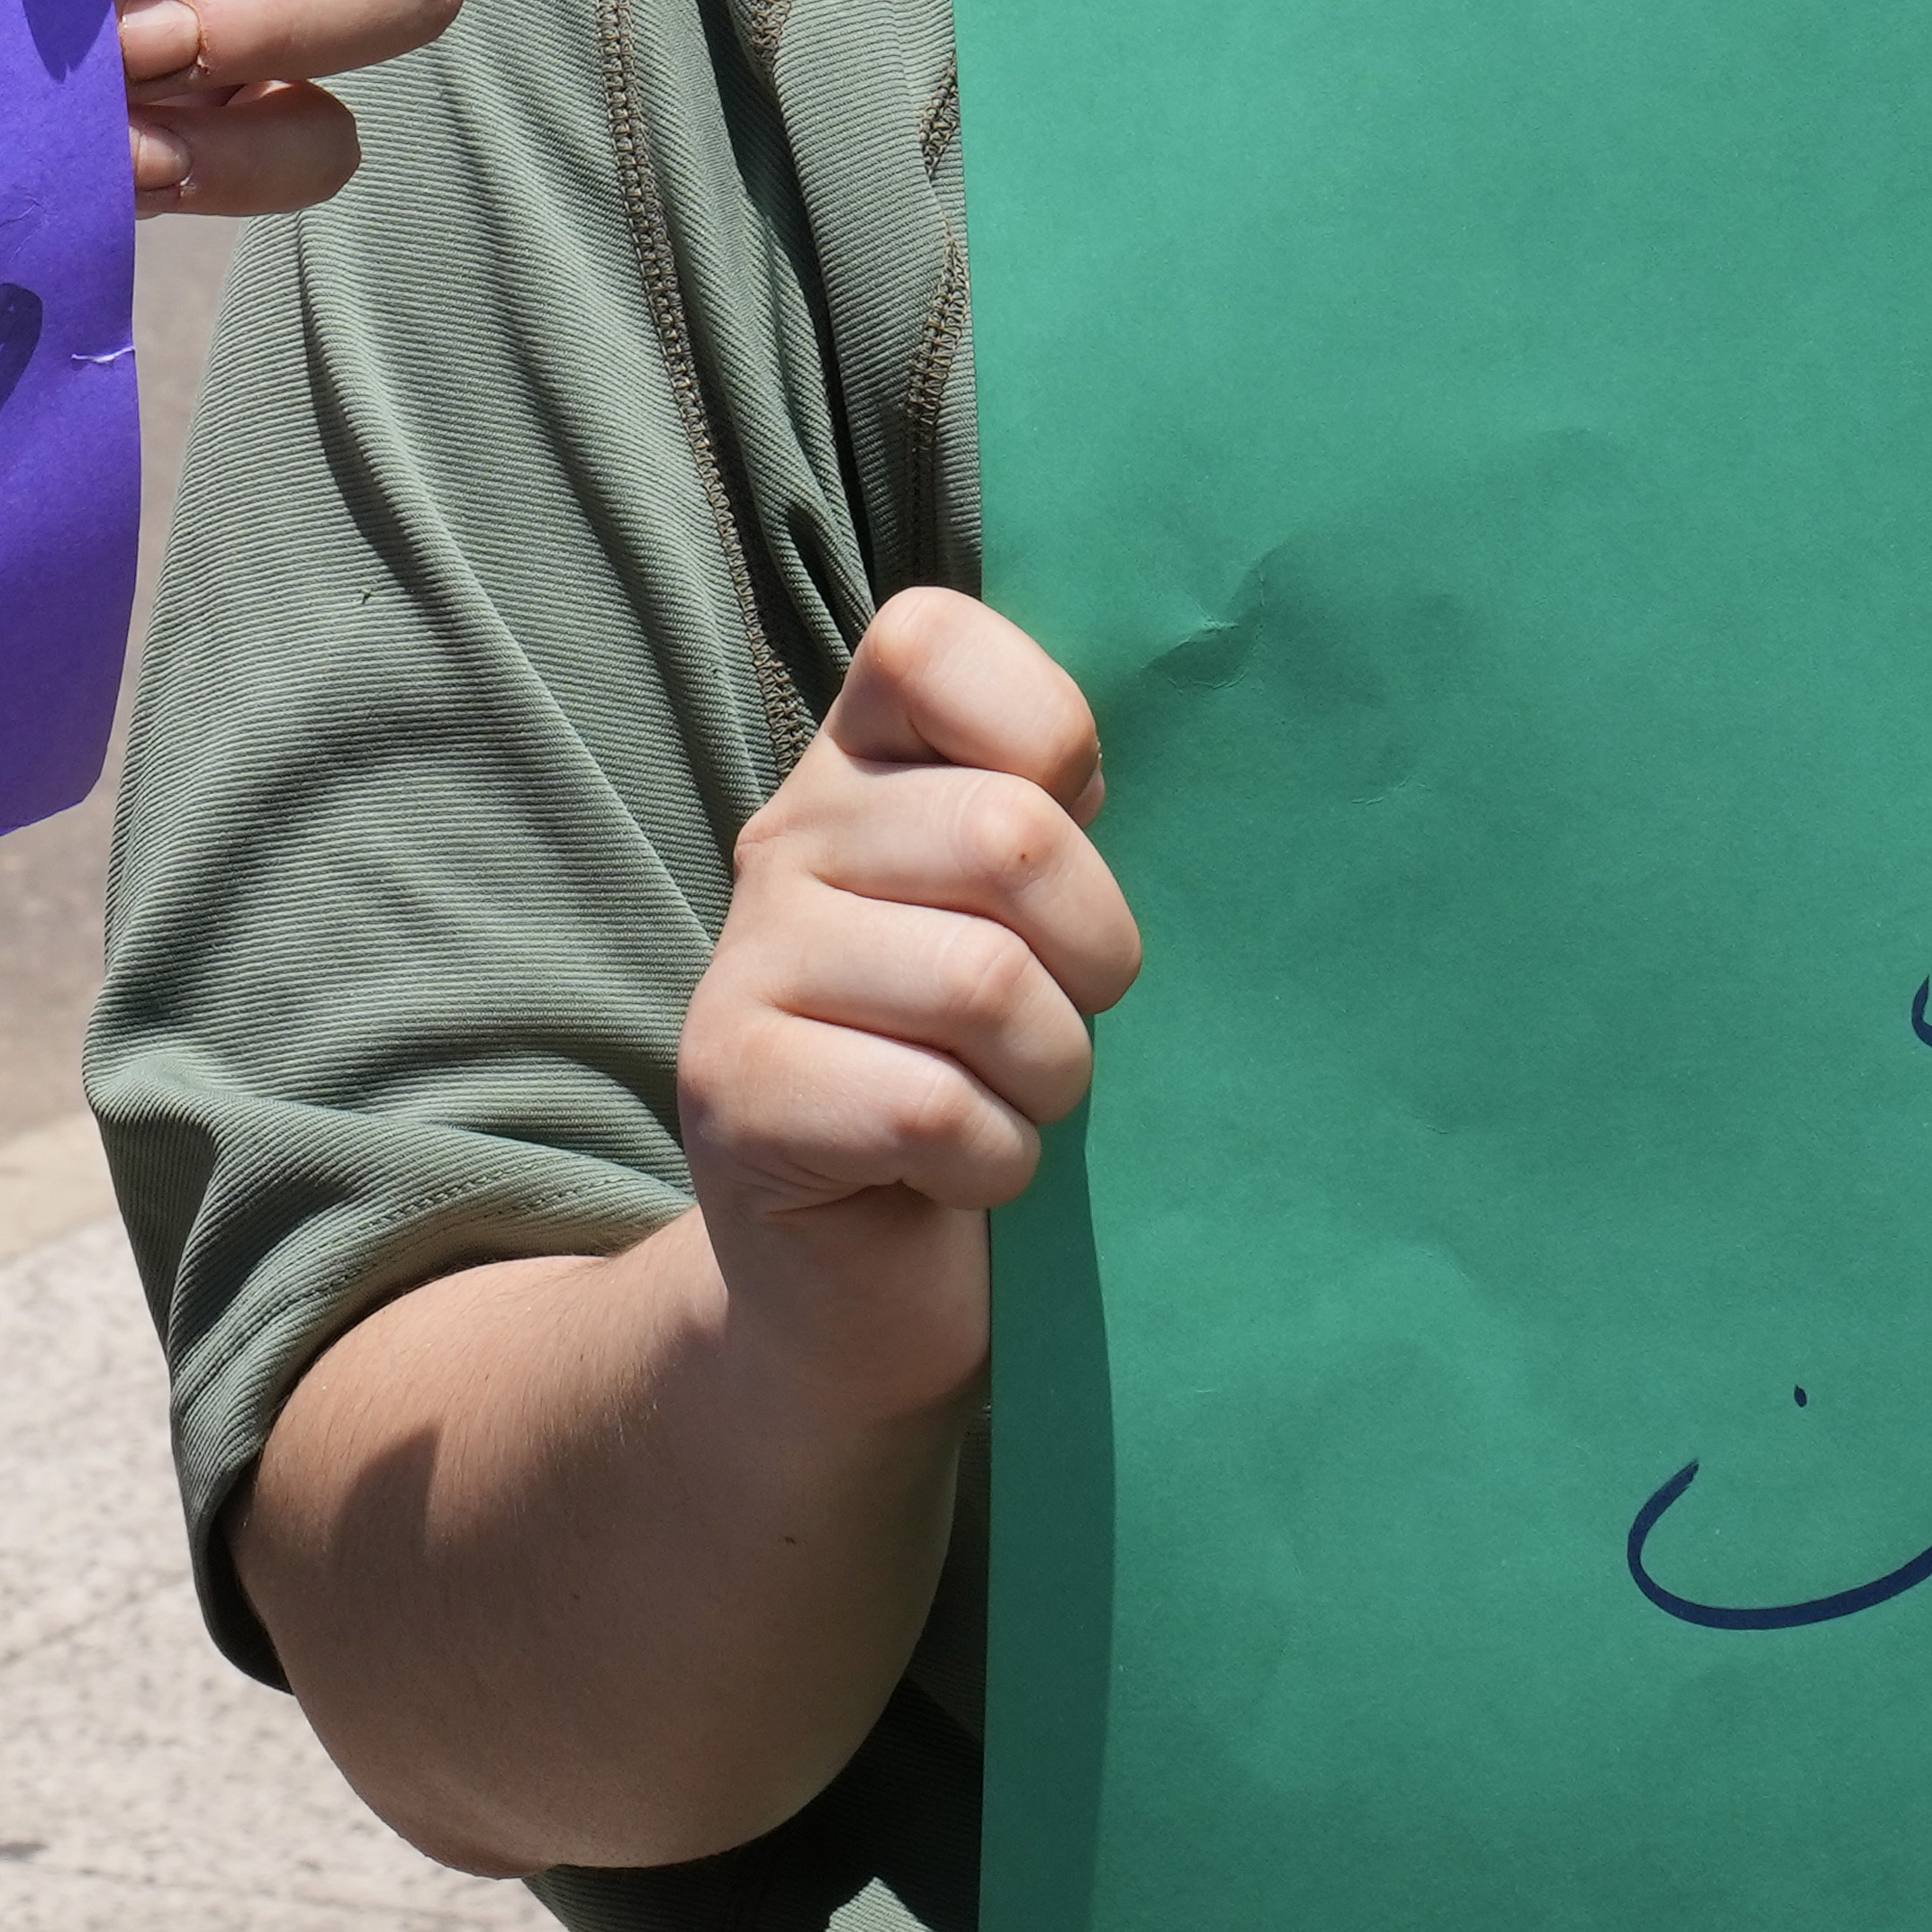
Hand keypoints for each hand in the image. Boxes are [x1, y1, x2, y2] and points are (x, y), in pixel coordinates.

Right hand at [682, 590, 1140, 1425]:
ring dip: (1052, 1075)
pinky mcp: (733, 1091)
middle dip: (1096, 955)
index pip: (930, 639)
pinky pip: (930, 1107)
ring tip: (1022, 1104)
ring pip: (983, 982)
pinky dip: (995, 1160)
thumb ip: (1062, 823)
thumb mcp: (1033, 928)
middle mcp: (788, 839)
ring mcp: (746, 964)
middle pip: (1007, 834)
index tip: (1075, 827)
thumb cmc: (987, 1082)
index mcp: (865, 766)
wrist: (860, 1292)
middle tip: (1079, 1018)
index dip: (1043, 725)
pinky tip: (966, 1174)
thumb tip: (1198, 746)